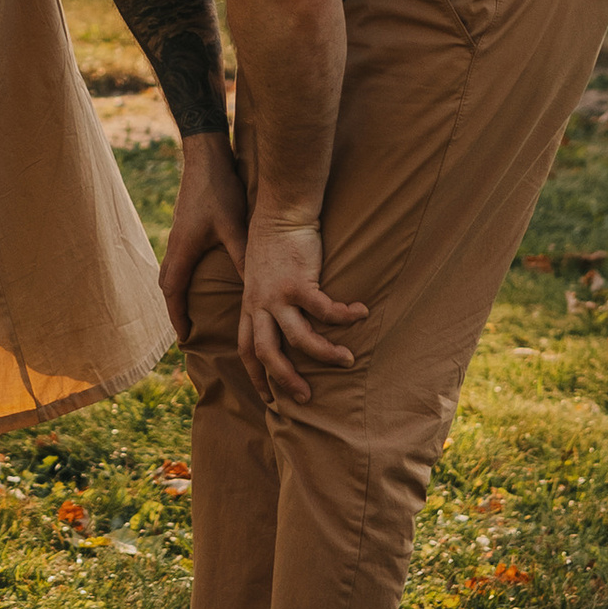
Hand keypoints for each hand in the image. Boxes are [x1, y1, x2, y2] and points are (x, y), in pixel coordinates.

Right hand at [158, 129, 248, 338]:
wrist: (206, 156)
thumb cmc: (219, 190)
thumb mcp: (235, 226)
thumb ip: (243, 257)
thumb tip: (256, 290)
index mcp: (183, 250)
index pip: (173, 292)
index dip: (178, 316)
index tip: (185, 337)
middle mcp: (176, 245)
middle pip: (168, 285)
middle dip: (175, 309)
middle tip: (185, 328)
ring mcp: (179, 235)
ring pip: (172, 272)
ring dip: (178, 292)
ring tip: (190, 309)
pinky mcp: (185, 227)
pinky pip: (179, 260)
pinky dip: (184, 276)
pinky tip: (199, 276)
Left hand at [236, 216, 366, 404]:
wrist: (280, 210)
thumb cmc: (273, 241)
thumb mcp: (258, 274)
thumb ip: (264, 298)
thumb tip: (278, 318)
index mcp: (249, 304)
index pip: (246, 348)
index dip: (256, 375)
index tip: (267, 398)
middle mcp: (259, 303)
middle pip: (267, 353)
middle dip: (285, 380)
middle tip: (306, 397)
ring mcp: (278, 294)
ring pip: (300, 339)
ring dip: (325, 354)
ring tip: (347, 361)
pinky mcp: (299, 282)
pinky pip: (325, 310)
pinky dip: (345, 316)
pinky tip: (361, 313)